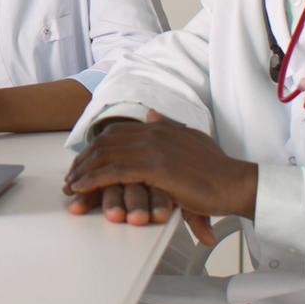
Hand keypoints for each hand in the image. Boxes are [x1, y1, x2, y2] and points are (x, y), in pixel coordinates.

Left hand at [63, 111, 256, 244]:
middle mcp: (152, 132)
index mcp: (159, 127)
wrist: (235, 183)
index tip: (83, 161)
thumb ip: (169, 128)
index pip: (116, 131)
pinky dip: (93, 180)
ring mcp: (153, 148)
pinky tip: (82, 188)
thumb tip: (153, 115)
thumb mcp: (191, 140)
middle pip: (105, 142)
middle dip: (83, 160)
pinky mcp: (154, 167)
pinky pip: (114, 171)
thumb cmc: (217, 170)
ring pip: (105, 156)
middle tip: (70, 176)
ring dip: (83, 171)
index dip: (95, 146)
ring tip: (70, 186)